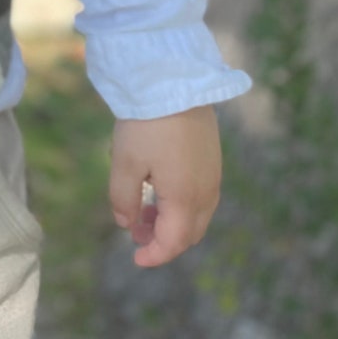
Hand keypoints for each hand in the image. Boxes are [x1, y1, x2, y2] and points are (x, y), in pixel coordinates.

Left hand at [108, 104, 220, 267]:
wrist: (175, 80)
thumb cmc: (147, 123)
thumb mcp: (125, 162)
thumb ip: (123, 199)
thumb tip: (126, 224)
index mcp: (186, 198)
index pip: (174, 242)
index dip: (155, 255)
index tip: (136, 258)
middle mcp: (207, 191)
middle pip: (189, 232)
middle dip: (163, 239)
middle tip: (136, 233)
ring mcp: (214, 173)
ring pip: (197, 214)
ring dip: (172, 220)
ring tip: (144, 210)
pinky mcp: (213, 156)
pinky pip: (201, 193)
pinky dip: (181, 202)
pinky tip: (158, 186)